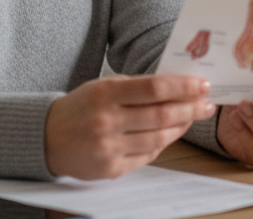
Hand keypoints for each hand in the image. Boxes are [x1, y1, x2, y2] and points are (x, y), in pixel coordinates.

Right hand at [44, 74, 214, 178]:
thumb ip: (137, 86)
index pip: (155, 88)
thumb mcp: (103, 86)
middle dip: (190, 108)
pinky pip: (147, 156)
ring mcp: (109, 148)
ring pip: (158, 138)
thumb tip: (178, 86)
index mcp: (106, 94)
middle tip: (206, 103)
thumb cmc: (81, 107)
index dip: (183, 86)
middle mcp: (107, 121)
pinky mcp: (110, 169)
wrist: (46, 138)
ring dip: (181, 127)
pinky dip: (162, 143)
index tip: (202, 84)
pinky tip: (171, 133)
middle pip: (162, 115)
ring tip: (192, 117)